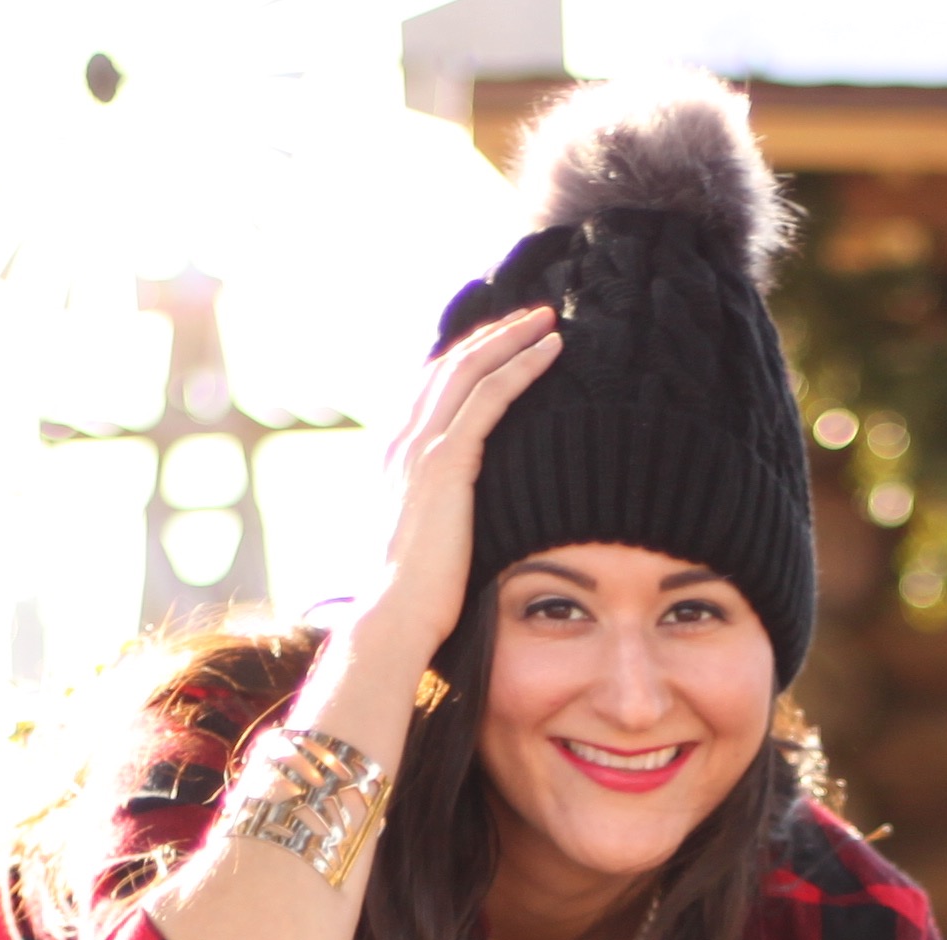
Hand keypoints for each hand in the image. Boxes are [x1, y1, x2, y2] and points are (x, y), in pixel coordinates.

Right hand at [356, 304, 559, 673]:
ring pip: (470, 370)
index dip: (468, 359)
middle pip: (450, 366)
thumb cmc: (417, 596)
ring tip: (548, 322)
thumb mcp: (426, 541)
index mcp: (395, 457)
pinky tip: (551, 352)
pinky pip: (490, 397)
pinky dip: (521, 367)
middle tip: (533, 316)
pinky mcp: (446, 462)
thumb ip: (440, 515)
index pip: (432, 388)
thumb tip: (462, 522)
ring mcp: (420, 449)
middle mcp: (402, 442)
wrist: (396, 616)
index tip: (503, 342)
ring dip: (512, 339)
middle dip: (493, 335)